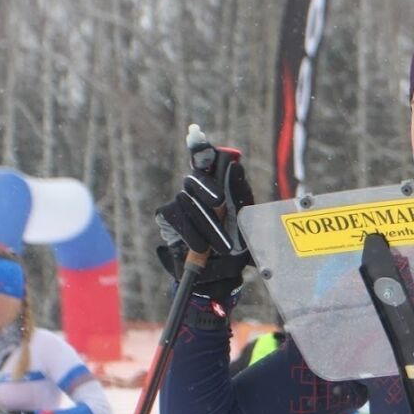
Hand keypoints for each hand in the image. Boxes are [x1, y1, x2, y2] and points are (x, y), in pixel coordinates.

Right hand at [154, 126, 253, 300]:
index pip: (206, 162)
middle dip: (209, 188)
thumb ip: (241, 194)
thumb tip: (235, 165)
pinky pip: (176, 217)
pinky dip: (192, 233)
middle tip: (220, 203)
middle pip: (196, 177)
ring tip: (223, 246)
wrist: (219, 281)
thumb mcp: (246, 223)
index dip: (200, 148)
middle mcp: (196, 192)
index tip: (196, 133)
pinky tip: (203, 248)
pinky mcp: (167, 220)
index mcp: (218, 189)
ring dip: (207, 223)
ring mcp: (180, 205)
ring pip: (187, 200)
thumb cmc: (236, 250)